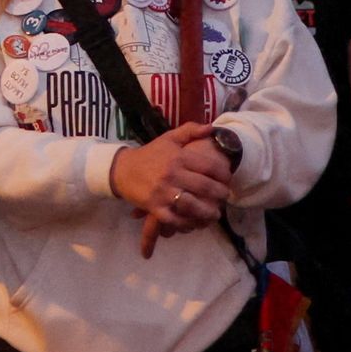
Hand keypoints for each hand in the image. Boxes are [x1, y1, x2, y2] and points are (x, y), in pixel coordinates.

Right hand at [109, 121, 230, 254]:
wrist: (122, 170)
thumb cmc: (149, 154)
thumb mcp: (169, 138)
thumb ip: (190, 130)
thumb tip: (212, 128)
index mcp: (178, 157)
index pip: (208, 166)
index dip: (223, 174)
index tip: (228, 179)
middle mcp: (172, 174)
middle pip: (204, 187)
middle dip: (220, 194)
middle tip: (225, 197)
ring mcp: (163, 192)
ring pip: (192, 205)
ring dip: (208, 212)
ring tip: (215, 214)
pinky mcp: (154, 207)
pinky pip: (175, 219)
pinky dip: (187, 223)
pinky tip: (195, 223)